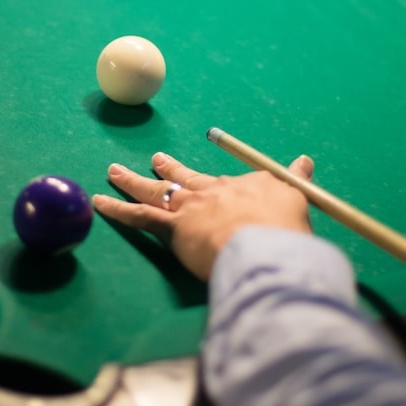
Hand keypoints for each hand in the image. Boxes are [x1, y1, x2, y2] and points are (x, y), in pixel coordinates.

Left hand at [92, 153, 313, 280]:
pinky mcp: (172, 226)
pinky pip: (138, 215)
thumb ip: (295, 182)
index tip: (223, 185)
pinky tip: (99, 201)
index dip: (224, 185)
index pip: (228, 182)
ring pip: (155, 190)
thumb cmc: (284, 230)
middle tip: (155, 160)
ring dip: (132, 180)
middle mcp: (211, 191)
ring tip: (114, 171)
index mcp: (242, 186)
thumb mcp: (297, 202)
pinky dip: (117, 208)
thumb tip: (305, 160)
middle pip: (185, 177)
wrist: (264, 245)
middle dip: (168, 168)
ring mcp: (189, 207)